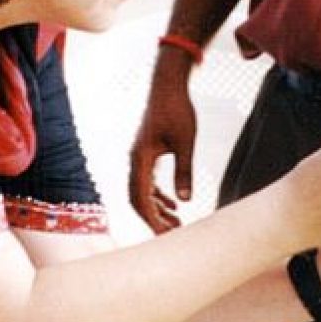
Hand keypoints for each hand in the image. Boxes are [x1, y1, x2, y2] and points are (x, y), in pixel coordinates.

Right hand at [129, 78, 196, 232]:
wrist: (168, 86)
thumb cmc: (177, 110)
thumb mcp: (185, 142)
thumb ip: (184, 171)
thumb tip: (184, 201)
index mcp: (140, 159)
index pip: (140, 199)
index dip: (152, 220)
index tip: (166, 235)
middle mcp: (135, 160)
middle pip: (138, 199)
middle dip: (155, 219)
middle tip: (173, 235)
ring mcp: (139, 157)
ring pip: (142, 192)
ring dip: (157, 209)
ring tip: (176, 224)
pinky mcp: (146, 153)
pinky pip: (147, 181)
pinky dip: (158, 195)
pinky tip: (173, 204)